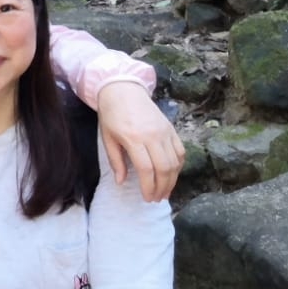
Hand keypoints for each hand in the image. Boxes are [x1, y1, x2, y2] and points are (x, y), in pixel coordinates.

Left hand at [95, 82, 183, 201]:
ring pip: (175, 162)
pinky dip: (179, 166)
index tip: (147, 198)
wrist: (123, 90)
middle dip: (162, 187)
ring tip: (165, 191)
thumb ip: (115, 160)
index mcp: (133, 138)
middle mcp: (153, 136)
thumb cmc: (111, 115)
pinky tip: (172, 175)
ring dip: (172, 180)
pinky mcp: (171, 129)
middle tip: (157, 198)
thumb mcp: (107, 137)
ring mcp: (164, 132)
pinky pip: (180, 151)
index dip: (148, 186)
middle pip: (164, 168)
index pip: (146, 169)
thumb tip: (121, 181)